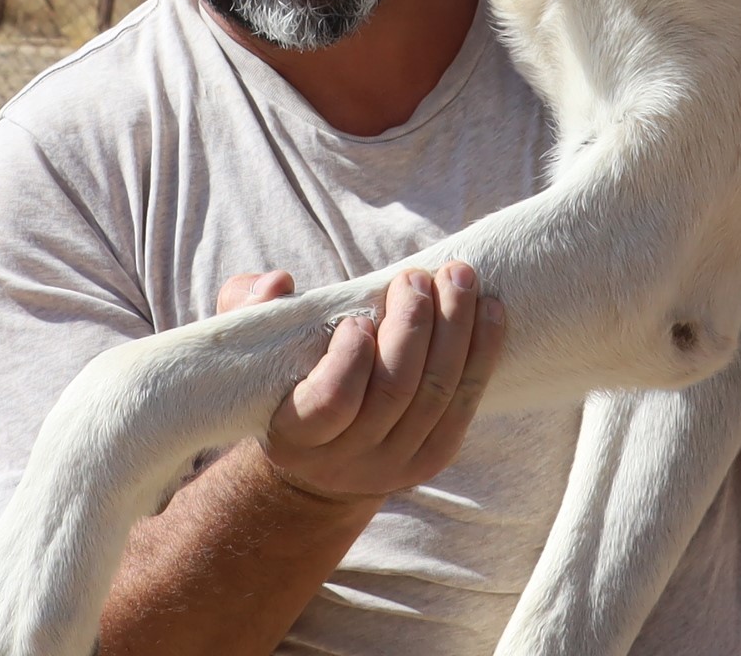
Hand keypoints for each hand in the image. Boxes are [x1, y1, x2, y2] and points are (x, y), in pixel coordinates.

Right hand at [214, 263, 506, 504]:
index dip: (350, 361)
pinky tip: (491, 309)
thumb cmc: (283, 384)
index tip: (357, 319)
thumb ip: (248, 310)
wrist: (320, 461)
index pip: (330, 405)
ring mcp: (397, 464)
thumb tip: (277, 283)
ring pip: (436, 394)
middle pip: (394, 393)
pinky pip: (467, 403)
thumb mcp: (252, 349)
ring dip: (455, 329)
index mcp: (295, 435)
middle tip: (414, 277)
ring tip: (458, 276)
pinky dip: (483, 353)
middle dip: (412, 327)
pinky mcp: (435, 456)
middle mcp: (348, 460)